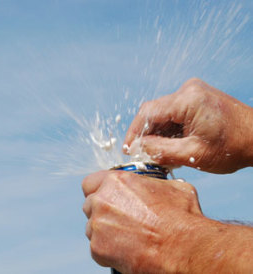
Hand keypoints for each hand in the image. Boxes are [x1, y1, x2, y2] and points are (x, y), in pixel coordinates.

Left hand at [82, 170, 202, 272]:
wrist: (183, 249)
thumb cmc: (181, 219)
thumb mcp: (173, 188)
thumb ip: (153, 184)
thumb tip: (156, 187)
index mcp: (116, 182)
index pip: (90, 183)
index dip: (98, 191)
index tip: (106, 198)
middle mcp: (102, 200)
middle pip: (90, 206)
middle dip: (102, 213)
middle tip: (120, 221)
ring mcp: (97, 225)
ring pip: (92, 228)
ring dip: (104, 233)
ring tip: (128, 238)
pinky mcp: (98, 248)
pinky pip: (96, 249)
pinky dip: (108, 252)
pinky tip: (127, 251)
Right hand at [124, 78, 252, 172]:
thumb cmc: (233, 147)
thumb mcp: (193, 154)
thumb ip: (161, 150)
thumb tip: (138, 148)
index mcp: (188, 100)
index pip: (148, 113)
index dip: (134, 132)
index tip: (128, 149)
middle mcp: (188, 90)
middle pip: (154, 112)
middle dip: (146, 135)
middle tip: (143, 155)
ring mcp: (193, 92)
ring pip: (163, 113)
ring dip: (158, 133)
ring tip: (160, 154)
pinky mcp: (197, 98)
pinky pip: (174, 113)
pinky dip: (169, 129)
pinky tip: (171, 145)